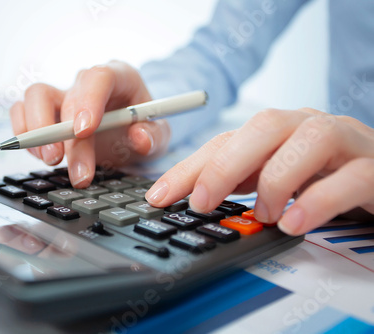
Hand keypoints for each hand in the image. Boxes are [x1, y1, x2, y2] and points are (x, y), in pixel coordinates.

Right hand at [9, 61, 169, 187]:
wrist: (128, 136)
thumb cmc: (142, 129)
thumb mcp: (158, 136)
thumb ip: (154, 136)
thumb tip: (140, 138)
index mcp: (120, 77)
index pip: (99, 77)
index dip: (89, 100)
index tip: (84, 131)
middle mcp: (88, 83)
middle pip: (67, 95)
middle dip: (65, 135)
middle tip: (71, 167)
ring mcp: (64, 95)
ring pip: (35, 96)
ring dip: (37, 131)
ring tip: (51, 161)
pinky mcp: (45, 111)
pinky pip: (22, 112)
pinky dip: (24, 133)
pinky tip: (41, 156)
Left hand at [146, 108, 373, 235]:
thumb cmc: (323, 174)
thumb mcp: (272, 176)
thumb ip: (240, 182)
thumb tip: (193, 199)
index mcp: (276, 131)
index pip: (224, 141)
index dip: (188, 167)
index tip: (158, 196)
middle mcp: (306, 127)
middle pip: (263, 128)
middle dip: (224, 165)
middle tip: (201, 202)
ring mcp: (344, 142)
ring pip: (310, 141)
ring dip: (276, 181)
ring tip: (265, 214)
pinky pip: (350, 178)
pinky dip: (318, 201)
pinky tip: (295, 223)